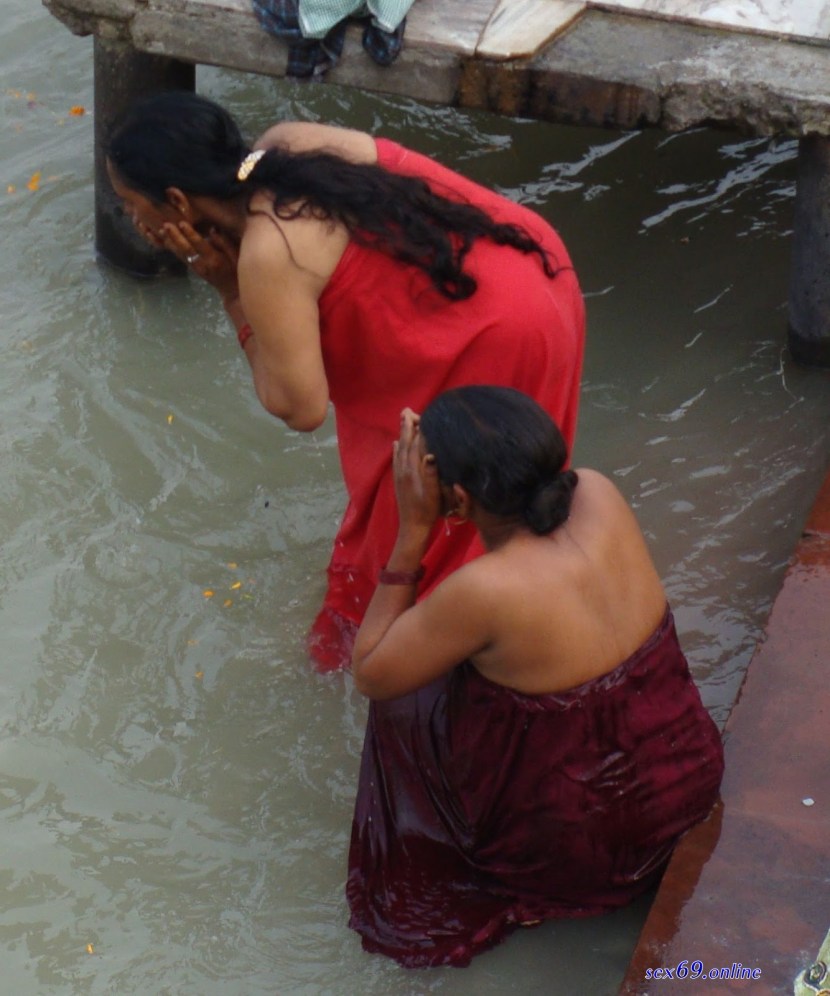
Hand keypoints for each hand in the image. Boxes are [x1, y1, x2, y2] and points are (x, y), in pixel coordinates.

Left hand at [158, 220, 240, 301]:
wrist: (232, 292)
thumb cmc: (237, 271)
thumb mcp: (237, 257)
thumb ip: (225, 243)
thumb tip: (212, 230)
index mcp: (215, 260)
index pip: (200, 245)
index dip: (190, 234)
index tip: (181, 223)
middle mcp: (203, 264)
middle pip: (186, 249)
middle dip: (175, 237)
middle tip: (165, 225)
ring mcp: (197, 268)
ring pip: (181, 254)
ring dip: (170, 243)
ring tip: (161, 231)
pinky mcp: (194, 269)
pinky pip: (181, 258)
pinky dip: (173, 249)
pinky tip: (165, 240)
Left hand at [392, 408, 440, 538]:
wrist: (413, 526)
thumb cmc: (427, 510)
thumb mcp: (433, 493)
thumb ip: (431, 474)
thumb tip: (430, 455)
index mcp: (413, 471)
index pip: (415, 445)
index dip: (417, 430)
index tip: (419, 415)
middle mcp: (404, 470)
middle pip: (405, 444)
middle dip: (406, 427)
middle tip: (406, 411)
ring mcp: (400, 476)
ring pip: (400, 450)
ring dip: (402, 435)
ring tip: (403, 421)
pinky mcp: (399, 481)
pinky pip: (396, 459)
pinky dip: (397, 449)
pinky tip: (396, 444)